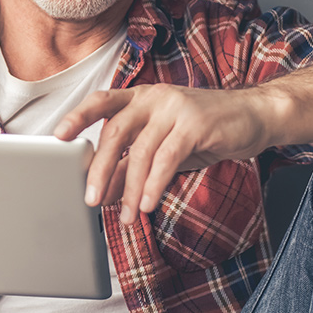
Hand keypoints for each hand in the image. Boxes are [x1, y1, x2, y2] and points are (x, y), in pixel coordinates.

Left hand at [55, 84, 285, 224]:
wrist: (254, 117)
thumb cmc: (205, 132)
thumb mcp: (163, 148)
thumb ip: (132, 164)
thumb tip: (102, 191)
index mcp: (142, 97)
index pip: (102, 101)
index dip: (79, 116)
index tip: (58, 135)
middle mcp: (155, 97)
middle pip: (116, 130)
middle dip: (100, 168)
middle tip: (90, 199)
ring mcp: (176, 107)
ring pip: (141, 150)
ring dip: (130, 188)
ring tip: (127, 215)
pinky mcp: (196, 124)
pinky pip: (167, 157)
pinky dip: (154, 183)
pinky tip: (147, 203)